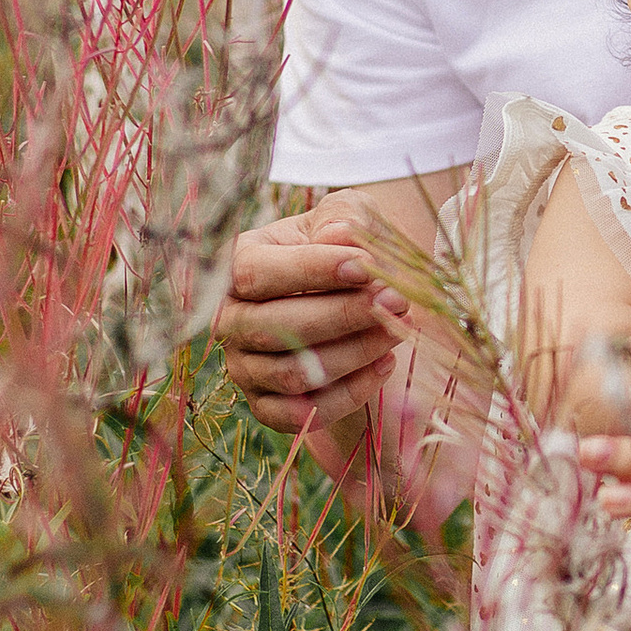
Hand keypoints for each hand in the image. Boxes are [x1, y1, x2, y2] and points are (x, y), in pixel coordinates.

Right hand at [215, 199, 408, 442]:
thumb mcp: (348, 215)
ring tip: (399, 328)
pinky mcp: (267, 406)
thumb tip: (338, 235)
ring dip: (354, 353)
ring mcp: (245, 367)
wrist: (353, 293)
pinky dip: (349, 394)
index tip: (365, 265)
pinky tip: (385, 364)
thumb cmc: (345, 247)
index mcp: (238, 264)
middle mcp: (231, 319)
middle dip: (343, 315)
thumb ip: (344, 217)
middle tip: (398, 300)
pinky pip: (303, 414)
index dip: (309, 271)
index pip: (255, 272)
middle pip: (275, 328)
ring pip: (294, 373)